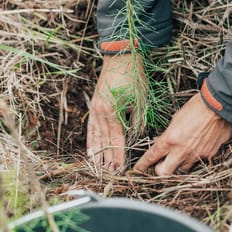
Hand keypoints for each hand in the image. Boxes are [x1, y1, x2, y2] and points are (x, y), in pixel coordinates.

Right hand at [87, 53, 144, 171]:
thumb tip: (136, 136)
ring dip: (97, 153)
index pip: (117, 140)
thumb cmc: (133, 77)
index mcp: (112, 112)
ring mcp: (94, 109)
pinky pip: (91, 128)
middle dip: (107, 159)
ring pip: (95, 137)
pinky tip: (90, 151)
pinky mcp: (94, 106)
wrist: (120, 56)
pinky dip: (91, 140)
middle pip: (104, 141)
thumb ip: (138, 121)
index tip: (121, 169)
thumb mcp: (141, 100)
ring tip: (97, 168)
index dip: (119, 155)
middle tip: (109, 174)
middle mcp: (100, 113)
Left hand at [133, 93, 231, 174]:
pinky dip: (197, 158)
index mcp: (170, 138)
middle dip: (160, 171)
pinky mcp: (209, 155)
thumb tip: (163, 141)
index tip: (137, 170)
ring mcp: (196, 155)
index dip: (142, 165)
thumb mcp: (176, 118)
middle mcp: (181, 150)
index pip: (151, 157)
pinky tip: (199, 148)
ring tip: (183, 154)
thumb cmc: (197, 106)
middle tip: (162, 165)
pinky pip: (200, 162)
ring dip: (180, 164)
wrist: (220, 105)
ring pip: (182, 170)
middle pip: (164, 173)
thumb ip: (169, 133)